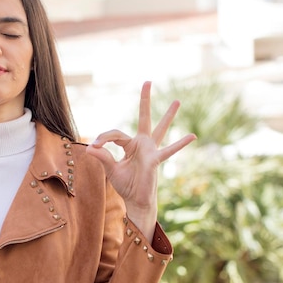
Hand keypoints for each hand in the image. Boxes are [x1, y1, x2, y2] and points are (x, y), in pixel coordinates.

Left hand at [86, 81, 195, 239]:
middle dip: (145, 100)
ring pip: (160, 129)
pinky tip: (192, 136)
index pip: (115, 134)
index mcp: (129, 145)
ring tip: (177, 101)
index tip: (94, 147)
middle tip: (148, 81)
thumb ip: (103, 158)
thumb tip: (90, 148)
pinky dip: (180, 144)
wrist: (136, 200)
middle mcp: (142, 143)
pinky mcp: (155, 160)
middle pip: (144, 118)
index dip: (103, 138)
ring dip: (168, 115)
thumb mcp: (111, 170)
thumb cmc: (126, 185)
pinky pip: (169, 151)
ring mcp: (151, 150)